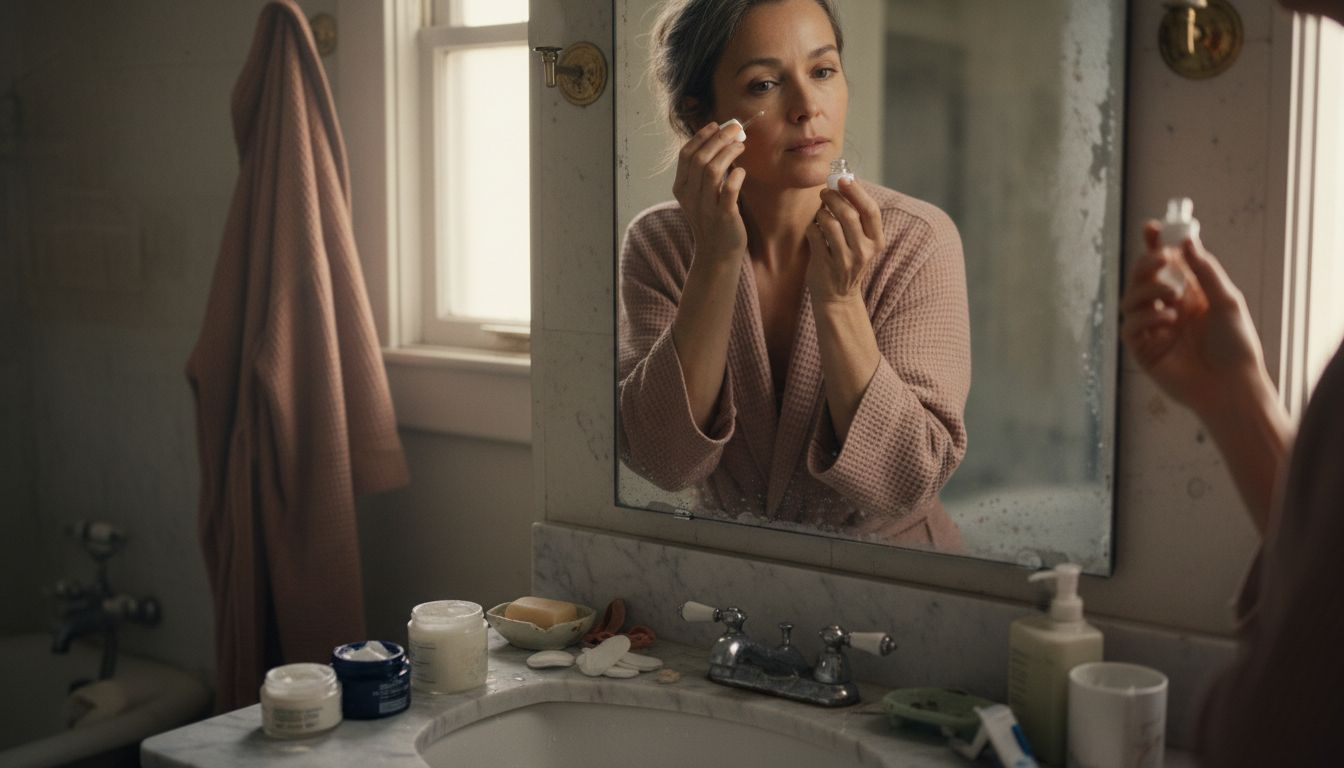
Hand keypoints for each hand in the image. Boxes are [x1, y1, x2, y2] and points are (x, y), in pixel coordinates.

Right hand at [672, 122, 748, 262]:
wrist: (718, 253)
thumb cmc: (713, 219)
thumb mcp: (701, 195)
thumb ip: (705, 171)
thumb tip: (721, 139)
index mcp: (681, 188)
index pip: (686, 155)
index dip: (701, 136)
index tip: (716, 125)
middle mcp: (690, 197)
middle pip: (699, 158)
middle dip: (718, 139)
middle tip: (736, 129)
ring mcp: (705, 207)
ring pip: (711, 171)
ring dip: (728, 153)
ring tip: (741, 146)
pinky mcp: (723, 217)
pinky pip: (728, 191)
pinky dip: (736, 177)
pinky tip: (742, 172)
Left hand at [805, 178, 884, 303]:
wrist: (838, 297)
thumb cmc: (848, 261)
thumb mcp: (862, 242)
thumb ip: (857, 217)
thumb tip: (844, 182)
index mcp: (876, 242)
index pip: (871, 211)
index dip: (857, 192)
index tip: (843, 179)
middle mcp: (863, 252)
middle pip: (848, 214)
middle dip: (833, 198)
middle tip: (824, 193)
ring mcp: (844, 261)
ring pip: (830, 224)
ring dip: (821, 213)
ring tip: (820, 214)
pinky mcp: (825, 266)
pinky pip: (815, 236)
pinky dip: (812, 227)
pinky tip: (814, 230)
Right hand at [1121, 220, 1269, 417]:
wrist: (1232, 385)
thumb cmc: (1236, 345)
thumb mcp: (1226, 300)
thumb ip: (1204, 270)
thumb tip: (1185, 241)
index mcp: (1187, 295)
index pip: (1164, 265)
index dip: (1154, 245)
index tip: (1151, 228)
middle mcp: (1166, 309)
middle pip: (1140, 279)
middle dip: (1146, 264)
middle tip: (1160, 259)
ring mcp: (1153, 330)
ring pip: (1130, 300)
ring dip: (1147, 290)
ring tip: (1171, 295)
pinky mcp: (1143, 351)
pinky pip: (1130, 327)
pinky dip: (1145, 318)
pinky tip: (1167, 321)